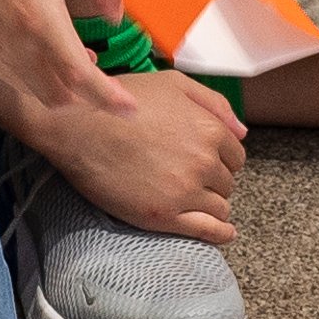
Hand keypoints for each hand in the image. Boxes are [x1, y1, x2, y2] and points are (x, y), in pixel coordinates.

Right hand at [0, 0, 242, 237]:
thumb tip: (115, 16)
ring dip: (56, 79)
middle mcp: (7, 43)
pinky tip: (30, 36)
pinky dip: (28, 66)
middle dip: (85, 93)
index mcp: (37, 16)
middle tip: (101, 72)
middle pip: (57, 95)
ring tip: (68, 48)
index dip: (107, 98)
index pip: (78, 77)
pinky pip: (6, 71)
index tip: (129, 108)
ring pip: (31, 87)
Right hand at [44, 65, 249, 243]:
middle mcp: (203, 162)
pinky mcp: (163, 216)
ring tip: (196, 203)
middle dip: (213, 181)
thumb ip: (214, 104)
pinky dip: (220, 234)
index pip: (235, 156)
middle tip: (188, 178)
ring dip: (212, 205)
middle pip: (226, 182)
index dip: (220, 159)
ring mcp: (185, 191)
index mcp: (209, 129)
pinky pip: (207, 231)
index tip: (204, 162)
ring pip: (219, 207)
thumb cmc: (121, 99)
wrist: (77, 124)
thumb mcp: (173, 83)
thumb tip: (242, 131)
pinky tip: (224, 234)